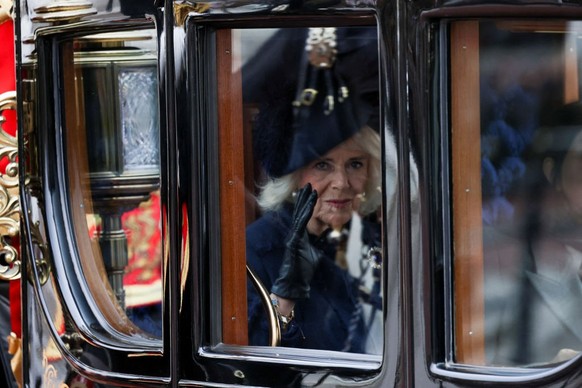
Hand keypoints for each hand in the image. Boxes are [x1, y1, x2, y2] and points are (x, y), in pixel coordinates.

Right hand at [271, 183, 319, 299]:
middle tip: (308, 184)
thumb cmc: (303, 272)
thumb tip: (324, 243)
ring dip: (305, 202)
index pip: (302, 217)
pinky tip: (310, 204)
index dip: (306, 204)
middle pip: (299, 212)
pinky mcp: (294, 241)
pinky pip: (301, 224)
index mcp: (299, 237)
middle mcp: (294, 234)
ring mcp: (293, 237)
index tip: (310, 192)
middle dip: (304, 198)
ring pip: (300, 215)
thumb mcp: (314, 256)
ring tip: (310, 189)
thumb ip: (317, 247)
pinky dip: (306, 213)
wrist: (294, 284)